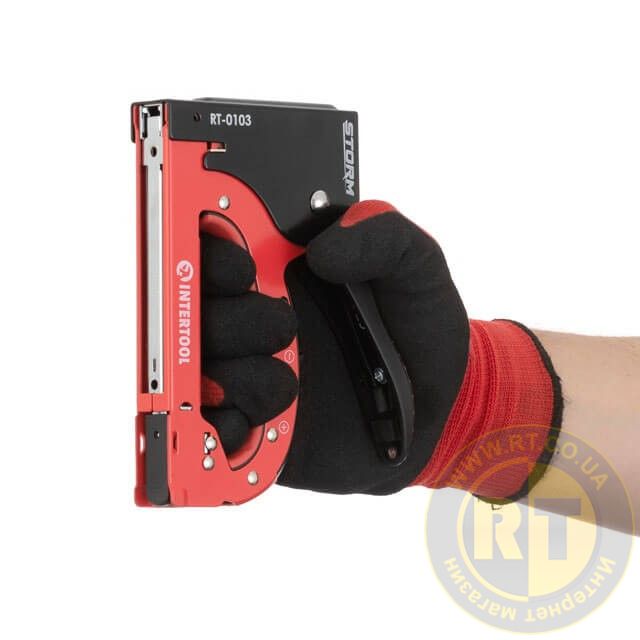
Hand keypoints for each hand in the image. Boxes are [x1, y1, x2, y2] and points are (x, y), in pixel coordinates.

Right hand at [200, 200, 468, 493]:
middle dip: (229, 322)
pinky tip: (256, 423)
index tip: (240, 267)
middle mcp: (255, 325)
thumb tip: (324, 249)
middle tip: (282, 327)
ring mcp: (253, 377)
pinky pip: (216, 434)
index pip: (212, 253)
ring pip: (198, 375)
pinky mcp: (260, 430)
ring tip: (289, 382)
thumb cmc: (419, 328)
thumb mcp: (416, 265)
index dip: (208, 254)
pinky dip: (221, 431)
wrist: (439, 405)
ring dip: (235, 378)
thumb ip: (382, 233)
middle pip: (192, 317)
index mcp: (277, 276)